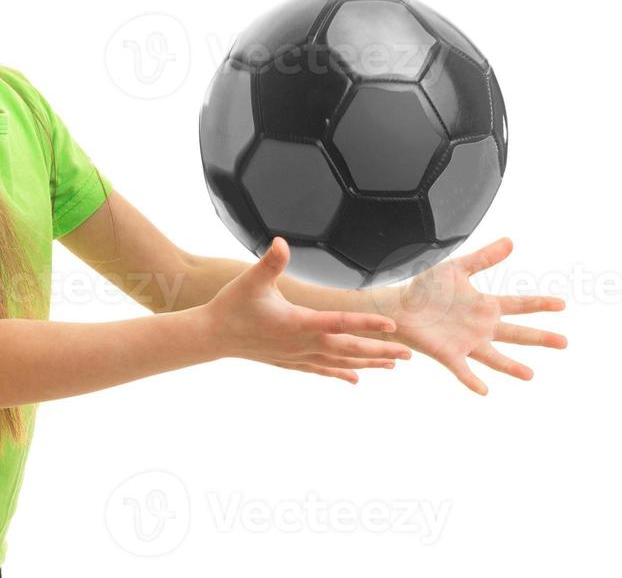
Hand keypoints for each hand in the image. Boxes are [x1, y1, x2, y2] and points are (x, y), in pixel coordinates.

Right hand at [201, 236, 412, 383]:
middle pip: (348, 349)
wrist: (212, 336)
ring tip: (393, 366)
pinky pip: (322, 370)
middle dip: (380, 352)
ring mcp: (297, 356)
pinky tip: (355, 379)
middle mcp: (302, 344)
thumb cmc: (232, 305)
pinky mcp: (290, 362)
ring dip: (367, 363)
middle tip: (409, 354)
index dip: (366, 324)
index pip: (339, 323)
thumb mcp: (251, 280)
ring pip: (340, 363)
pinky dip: (341, 373)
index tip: (392, 326)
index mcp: (297, 323)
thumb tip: (282, 243)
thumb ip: (270, 262)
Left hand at [367, 236, 567, 395]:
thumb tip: (510, 241)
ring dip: (511, 366)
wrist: (399, 306)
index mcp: (486, 306)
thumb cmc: (426, 289)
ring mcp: (468, 343)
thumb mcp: (456, 269)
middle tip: (564, 342)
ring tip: (530, 375)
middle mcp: (482, 328)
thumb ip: (483, 258)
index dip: (540, 304)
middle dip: (540, 337)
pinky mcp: (449, 355)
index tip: (562, 304)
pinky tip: (484, 390)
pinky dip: (472, 380)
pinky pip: (463, 370)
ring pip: (495, 358)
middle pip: (517, 333)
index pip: (519, 305)